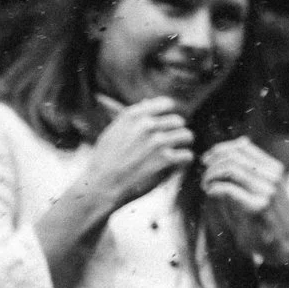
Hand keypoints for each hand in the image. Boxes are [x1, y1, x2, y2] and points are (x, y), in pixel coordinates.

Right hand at [77, 96, 194, 212]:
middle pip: (179, 121)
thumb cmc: (105, 160)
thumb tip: (147, 101)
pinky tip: (173, 166)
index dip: (168, 115)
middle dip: (174, 133)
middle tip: (167, 146)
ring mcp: (158, 141)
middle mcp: (147, 125)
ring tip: (173, 155)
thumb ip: (132, 117)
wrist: (100, 186)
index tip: (166, 126)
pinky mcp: (166, 159)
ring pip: (187, 136)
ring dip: (182, 146)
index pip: (166, 104)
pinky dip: (183, 163)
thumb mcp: (113, 131)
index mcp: (134, 115)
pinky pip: (188, 155)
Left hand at [202, 138, 288, 268]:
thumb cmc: (269, 218)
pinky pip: (227, 189)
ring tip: (206, 186)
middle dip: (212, 164)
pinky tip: (211, 194)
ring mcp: (267, 191)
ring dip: (211, 176)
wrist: (284, 247)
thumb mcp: (265, 187)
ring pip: (229, 170)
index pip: (242, 147)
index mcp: (274, 169)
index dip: (219, 150)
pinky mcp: (257, 207)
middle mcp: (273, 176)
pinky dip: (214, 189)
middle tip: (204, 177)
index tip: (207, 160)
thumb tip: (241, 141)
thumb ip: (252, 167)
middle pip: (233, 157)